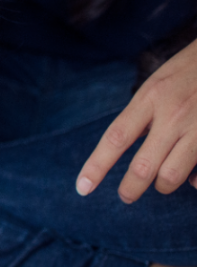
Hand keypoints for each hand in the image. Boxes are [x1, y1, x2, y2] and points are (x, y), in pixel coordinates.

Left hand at [77, 38, 196, 202]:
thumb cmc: (189, 70)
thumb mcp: (158, 84)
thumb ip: (143, 116)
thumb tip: (131, 149)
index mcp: (151, 98)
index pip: (115, 138)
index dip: (96, 166)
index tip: (82, 188)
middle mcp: (173, 114)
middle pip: (142, 166)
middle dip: (130, 189)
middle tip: (125, 196)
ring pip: (171, 176)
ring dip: (162, 186)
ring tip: (160, 183)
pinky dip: (195, 183)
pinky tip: (192, 179)